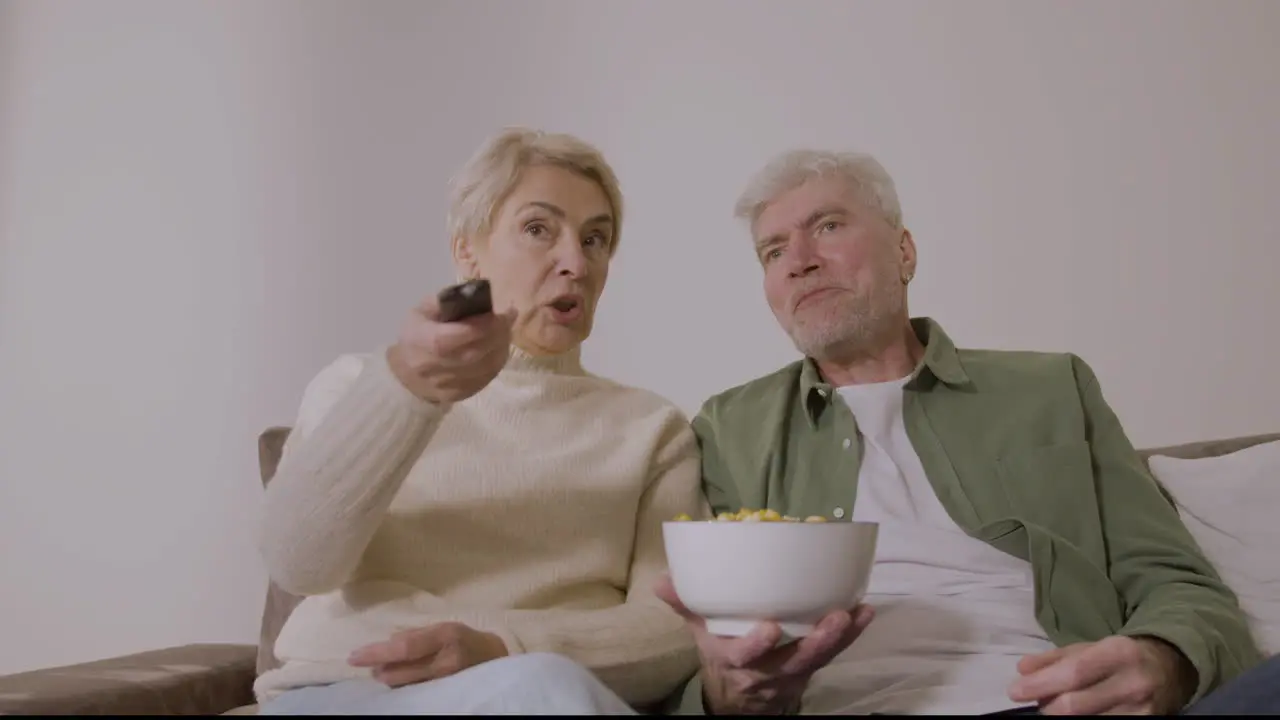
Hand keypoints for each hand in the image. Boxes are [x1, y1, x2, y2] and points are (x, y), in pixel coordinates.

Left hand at [347, 621, 508, 686]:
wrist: (495, 660)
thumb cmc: (466, 639)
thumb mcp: (443, 627)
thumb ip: (416, 634)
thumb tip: (387, 642)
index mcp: (445, 636)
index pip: (403, 648)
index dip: (376, 653)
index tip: (353, 656)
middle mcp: (446, 662)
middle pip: (399, 673)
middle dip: (380, 670)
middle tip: (373, 666)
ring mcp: (446, 683)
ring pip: (404, 687)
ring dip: (390, 679)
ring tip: (388, 671)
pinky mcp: (445, 697)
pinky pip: (415, 695)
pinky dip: (403, 687)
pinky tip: (402, 680)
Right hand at [387, 291, 515, 404]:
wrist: (406, 375)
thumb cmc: (416, 335)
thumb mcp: (420, 311)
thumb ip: (444, 301)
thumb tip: (474, 294)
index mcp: (422, 341)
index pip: (457, 335)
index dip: (483, 324)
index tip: (501, 312)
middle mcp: (434, 367)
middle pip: (477, 352)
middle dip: (498, 333)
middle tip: (508, 318)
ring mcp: (448, 385)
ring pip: (487, 367)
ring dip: (502, 346)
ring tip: (505, 330)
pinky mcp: (461, 395)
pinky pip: (487, 378)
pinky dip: (498, 361)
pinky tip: (499, 347)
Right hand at [654, 574, 873, 714]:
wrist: (740, 694)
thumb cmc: (723, 651)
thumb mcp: (700, 632)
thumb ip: (686, 605)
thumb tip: (663, 578)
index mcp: (735, 659)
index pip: (744, 657)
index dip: (756, 645)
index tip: (769, 627)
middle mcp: (766, 670)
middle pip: (794, 660)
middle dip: (816, 643)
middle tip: (835, 619)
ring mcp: (792, 671)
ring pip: (818, 658)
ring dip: (839, 638)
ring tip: (855, 613)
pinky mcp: (811, 667)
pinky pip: (833, 654)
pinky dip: (851, 635)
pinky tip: (866, 612)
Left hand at [1008, 635, 1196, 714]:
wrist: (1170, 668)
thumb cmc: (1121, 656)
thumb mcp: (1089, 648)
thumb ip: (1054, 659)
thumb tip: (1021, 670)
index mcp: (1119, 653)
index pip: (1074, 673)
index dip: (1042, 684)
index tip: (1015, 691)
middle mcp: (1133, 683)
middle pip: (1077, 705)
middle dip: (1047, 706)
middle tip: (1036, 702)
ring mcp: (1142, 711)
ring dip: (1062, 717)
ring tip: (1056, 707)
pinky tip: (1078, 716)